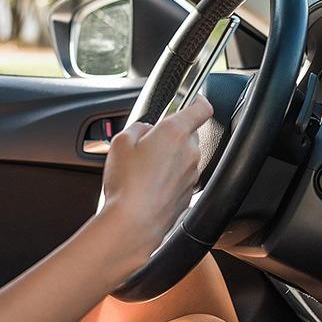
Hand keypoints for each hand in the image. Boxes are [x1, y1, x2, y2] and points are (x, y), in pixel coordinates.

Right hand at [99, 94, 213, 276]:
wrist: (135, 222)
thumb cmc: (127, 183)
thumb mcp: (120, 143)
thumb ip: (136, 128)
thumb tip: (144, 129)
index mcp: (175, 132)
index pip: (201, 108)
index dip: (199, 100)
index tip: (195, 99)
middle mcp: (190, 152)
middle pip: (189, 134)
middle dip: (172, 135)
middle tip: (149, 143)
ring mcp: (192, 174)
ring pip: (184, 156)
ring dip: (169, 158)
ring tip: (144, 168)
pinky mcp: (189, 193)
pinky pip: (181, 177)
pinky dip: (168, 177)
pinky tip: (148, 184)